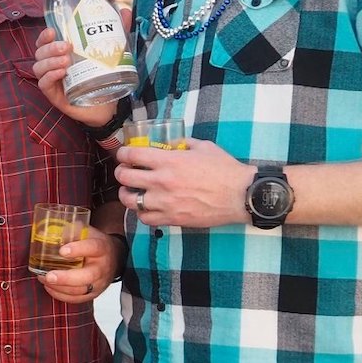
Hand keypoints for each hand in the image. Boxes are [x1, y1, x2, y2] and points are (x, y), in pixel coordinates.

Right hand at [32, 11, 129, 126]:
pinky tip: (62, 73)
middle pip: (40, 52)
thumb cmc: (104, 76)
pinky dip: (50, 76)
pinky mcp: (54, 95)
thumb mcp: (112, 50)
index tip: (53, 30)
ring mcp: (52, 81)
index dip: (44, 35)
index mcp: (61, 53)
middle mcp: (53, 65)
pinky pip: (43, 84)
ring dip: (49, 61)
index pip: (44, 41)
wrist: (109, 104)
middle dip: (50, 47)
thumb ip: (117, 31)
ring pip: (38, 67)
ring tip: (66, 61)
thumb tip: (124, 10)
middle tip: (67, 46)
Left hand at [39, 226, 119, 304]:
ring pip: (80, 290)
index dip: (78, 249)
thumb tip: (50, 231)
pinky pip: (77, 299)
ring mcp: (99, 283)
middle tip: (48, 276)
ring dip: (59, 287)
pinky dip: (61, 295)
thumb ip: (72, 230)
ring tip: (43, 278)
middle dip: (66, 278)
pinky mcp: (93, 293)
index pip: (93, 248)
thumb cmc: (96, 244)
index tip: (62, 251)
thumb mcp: (88, 232)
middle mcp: (102, 267)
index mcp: (102, 248)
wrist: (113, 258)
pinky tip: (50, 287)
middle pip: (87, 276)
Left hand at [116, 139, 251, 227]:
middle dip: (120, 172)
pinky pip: (145, 219)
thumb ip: (183, 144)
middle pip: (125, 177)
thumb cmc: (225, 170)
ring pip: (130, 201)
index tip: (123, 154)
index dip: (123, 153)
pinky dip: (142, 213)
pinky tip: (146, 208)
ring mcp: (165, 202)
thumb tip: (170, 143)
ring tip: (130, 191)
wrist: (241, 195)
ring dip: (126, 194)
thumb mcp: (204, 147)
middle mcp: (162, 182)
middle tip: (124, 171)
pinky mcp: (172, 218)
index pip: (132, 155)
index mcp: (169, 161)